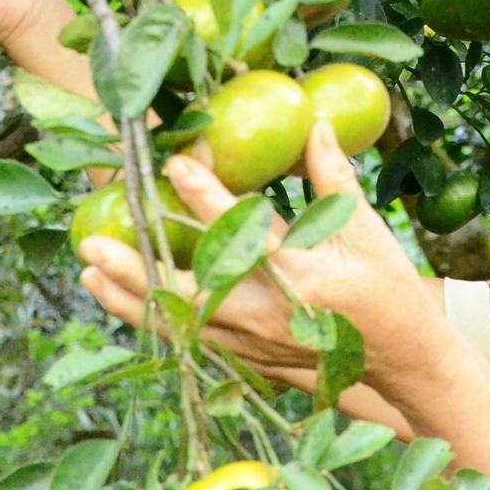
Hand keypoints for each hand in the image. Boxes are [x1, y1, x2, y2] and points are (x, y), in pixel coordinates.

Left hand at [76, 121, 451, 400]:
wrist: (401, 366)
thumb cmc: (389, 293)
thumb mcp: (370, 234)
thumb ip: (334, 180)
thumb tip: (313, 124)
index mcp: (305, 279)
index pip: (247, 234)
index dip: (207, 199)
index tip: (174, 165)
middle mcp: (271, 315)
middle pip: (192, 292)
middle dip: (140, 270)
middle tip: (95, 244)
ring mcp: (253, 344)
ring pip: (180, 323)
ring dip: (130, 298)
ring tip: (87, 269)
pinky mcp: (245, 360)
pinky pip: (186, 340)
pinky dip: (150, 319)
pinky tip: (117, 299)